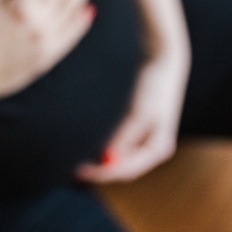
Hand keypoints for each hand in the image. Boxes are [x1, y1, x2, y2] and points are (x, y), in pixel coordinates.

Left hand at [73, 42, 190, 182]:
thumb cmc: (153, 84)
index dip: (101, 173)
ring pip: (116, 156)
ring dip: (97, 159)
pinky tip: (84, 142)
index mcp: (157, 148)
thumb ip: (125, 136)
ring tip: (72, 160)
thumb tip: (106, 158)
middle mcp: (151, 147)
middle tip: (69, 170)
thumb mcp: (140, 112)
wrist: (162, 57)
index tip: (77, 171)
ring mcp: (144, 137)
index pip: (126, 170)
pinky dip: (100, 144)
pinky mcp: (134, 124)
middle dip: (97, 170)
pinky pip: (115, 142)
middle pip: (121, 167)